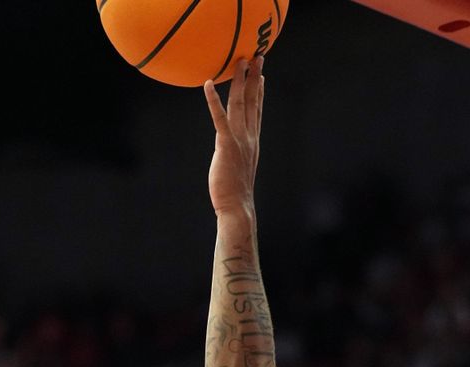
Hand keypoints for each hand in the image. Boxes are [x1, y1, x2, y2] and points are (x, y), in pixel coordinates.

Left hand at [204, 57, 264, 217]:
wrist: (237, 207)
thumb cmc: (234, 193)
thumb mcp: (237, 169)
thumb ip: (235, 155)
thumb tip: (228, 152)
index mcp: (252, 142)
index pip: (257, 112)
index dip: (259, 92)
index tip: (261, 75)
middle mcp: (249, 137)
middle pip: (253, 101)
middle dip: (254, 77)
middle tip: (256, 57)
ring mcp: (239, 140)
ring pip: (240, 104)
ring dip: (239, 81)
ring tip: (240, 62)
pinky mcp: (226, 145)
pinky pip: (219, 118)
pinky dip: (214, 100)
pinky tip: (209, 84)